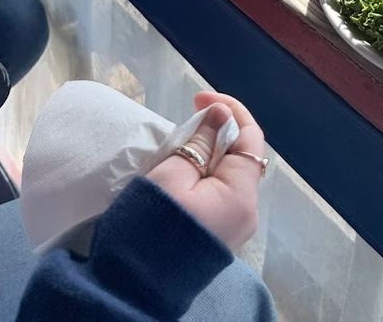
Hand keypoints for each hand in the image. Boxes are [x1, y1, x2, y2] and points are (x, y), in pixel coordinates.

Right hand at [147, 91, 265, 251]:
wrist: (133, 285)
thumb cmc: (151, 224)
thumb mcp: (172, 173)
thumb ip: (200, 141)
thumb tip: (221, 114)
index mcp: (240, 195)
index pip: (249, 137)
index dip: (228, 110)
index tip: (199, 96)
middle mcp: (245, 211)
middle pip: (240, 155)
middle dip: (216, 130)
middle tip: (185, 119)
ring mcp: (233, 226)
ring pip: (228, 173)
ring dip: (208, 152)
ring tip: (180, 143)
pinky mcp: (217, 234)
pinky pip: (219, 191)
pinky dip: (204, 173)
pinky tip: (183, 169)